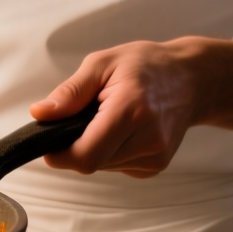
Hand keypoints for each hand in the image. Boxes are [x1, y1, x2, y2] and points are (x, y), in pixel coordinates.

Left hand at [29, 37, 232, 177]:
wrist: (192, 79)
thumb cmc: (147, 66)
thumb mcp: (102, 64)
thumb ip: (69, 93)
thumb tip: (40, 114)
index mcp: (131, 110)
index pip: (86, 155)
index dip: (60, 154)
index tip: (50, 140)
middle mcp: (148, 139)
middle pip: (91, 163)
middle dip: (77, 145)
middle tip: (86, 116)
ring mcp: (156, 156)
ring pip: (103, 167)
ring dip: (95, 147)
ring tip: (110, 117)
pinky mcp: (156, 166)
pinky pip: (118, 167)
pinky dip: (111, 151)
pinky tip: (124, 129)